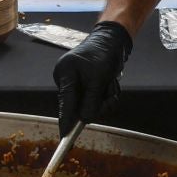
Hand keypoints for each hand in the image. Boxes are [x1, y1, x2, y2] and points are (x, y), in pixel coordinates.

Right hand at [53, 20, 132, 134]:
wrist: (112, 40)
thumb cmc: (103, 54)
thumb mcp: (98, 78)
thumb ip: (91, 100)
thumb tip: (85, 119)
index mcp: (65, 73)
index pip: (65, 102)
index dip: (65, 120)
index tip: (65, 136)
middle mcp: (67, 80)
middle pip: (79, 106)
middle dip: (98, 102)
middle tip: (110, 94)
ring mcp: (76, 84)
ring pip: (91, 104)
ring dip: (105, 97)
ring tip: (111, 82)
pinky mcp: (85, 86)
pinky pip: (96, 99)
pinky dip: (106, 94)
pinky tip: (110, 82)